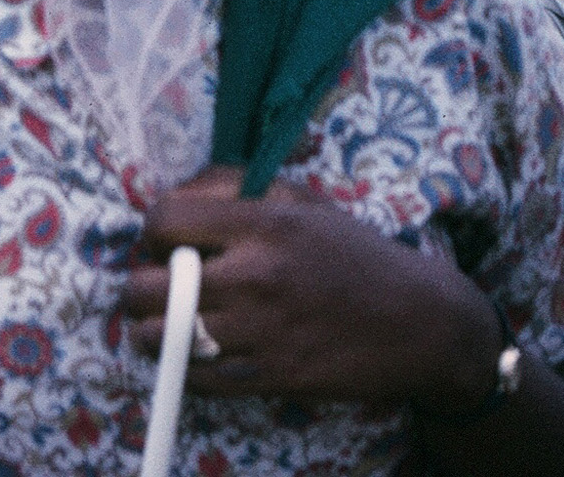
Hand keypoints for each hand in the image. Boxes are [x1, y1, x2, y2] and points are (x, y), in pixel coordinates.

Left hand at [119, 168, 504, 410]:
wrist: (423, 324)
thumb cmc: (357, 254)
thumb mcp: (301, 200)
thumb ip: (233, 185)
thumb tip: (173, 192)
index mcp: (264, 223)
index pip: (163, 220)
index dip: (151, 231)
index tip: (163, 242)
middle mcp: (257, 276)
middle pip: (146, 286)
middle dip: (140, 285)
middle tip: (158, 286)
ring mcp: (263, 331)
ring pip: (162, 338)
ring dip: (153, 330)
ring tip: (169, 322)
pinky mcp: (274, 376)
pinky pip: (196, 378)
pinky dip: (185, 367)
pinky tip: (197, 352)